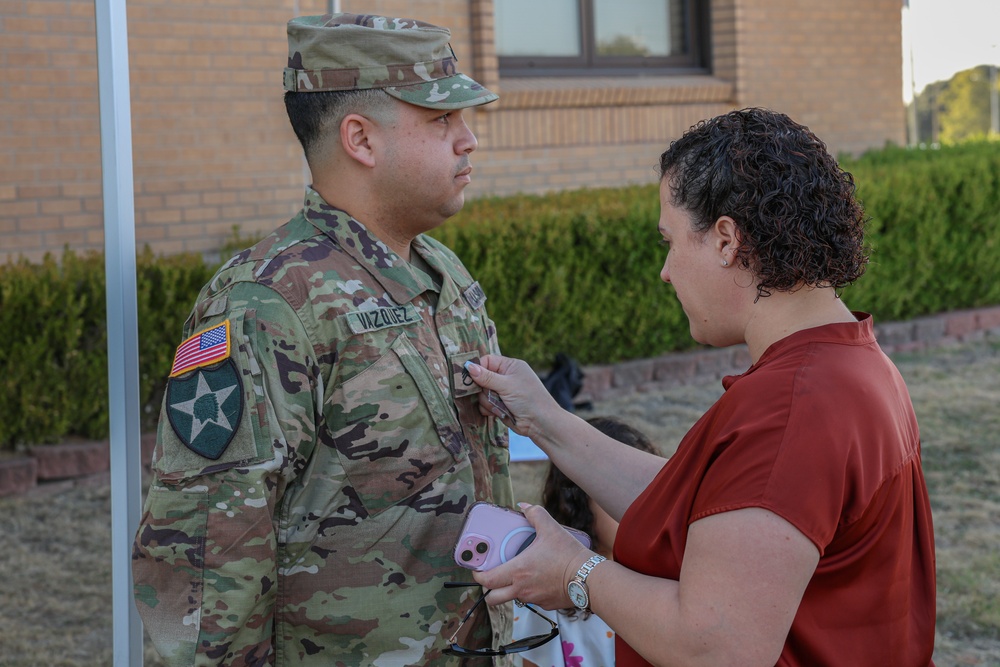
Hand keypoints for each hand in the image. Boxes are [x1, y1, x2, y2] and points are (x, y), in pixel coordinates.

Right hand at [464, 355, 561, 441]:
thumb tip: (468, 366)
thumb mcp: (507, 385)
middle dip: (484, 389)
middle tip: (491, 394)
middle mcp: (505, 377)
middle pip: (481, 379)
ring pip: (481, 394)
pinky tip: (499, 413)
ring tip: (501, 406)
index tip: (471, 378)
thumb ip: (487, 377)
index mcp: (510, 366)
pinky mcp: (499, 405)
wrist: (540, 423)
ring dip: (488, 401)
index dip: (478, 369)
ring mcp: (502, 392)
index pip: (487, 361)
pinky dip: (489, 409)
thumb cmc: (528, 398)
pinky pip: (484, 405)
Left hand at [471, 503, 593, 610]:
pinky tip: (538, 579)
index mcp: (518, 571)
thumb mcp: (551, 528)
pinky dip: (530, 592)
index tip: (476, 568)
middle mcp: (522, 589)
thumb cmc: (568, 555)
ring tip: (516, 575)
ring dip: (510, 589)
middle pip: (493, 598)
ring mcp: (533, 599)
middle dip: (488, 590)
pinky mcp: (545, 604)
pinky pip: (531, 600)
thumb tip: (524, 506)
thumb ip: (535, 514)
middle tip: (492, 576)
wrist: (589, 578)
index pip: (487, 580)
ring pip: (513, 599)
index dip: (478, 575)